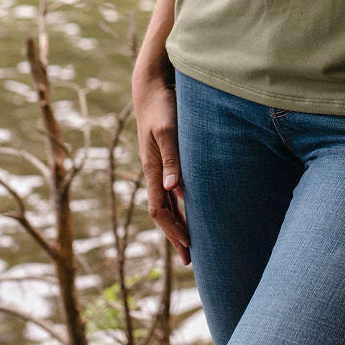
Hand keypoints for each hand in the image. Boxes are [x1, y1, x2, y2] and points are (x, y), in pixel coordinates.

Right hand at [132, 70, 190, 265]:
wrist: (152, 85)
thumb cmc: (162, 106)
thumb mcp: (167, 131)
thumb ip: (172, 158)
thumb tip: (175, 189)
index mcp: (152, 169)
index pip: (160, 210)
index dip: (173, 230)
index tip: (189, 246)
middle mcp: (155, 171)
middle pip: (163, 212)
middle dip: (175, 235)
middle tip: (190, 259)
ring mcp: (160, 164)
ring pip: (168, 202)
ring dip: (178, 222)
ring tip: (191, 240)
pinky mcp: (167, 155)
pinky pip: (172, 187)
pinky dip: (181, 203)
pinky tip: (192, 207)